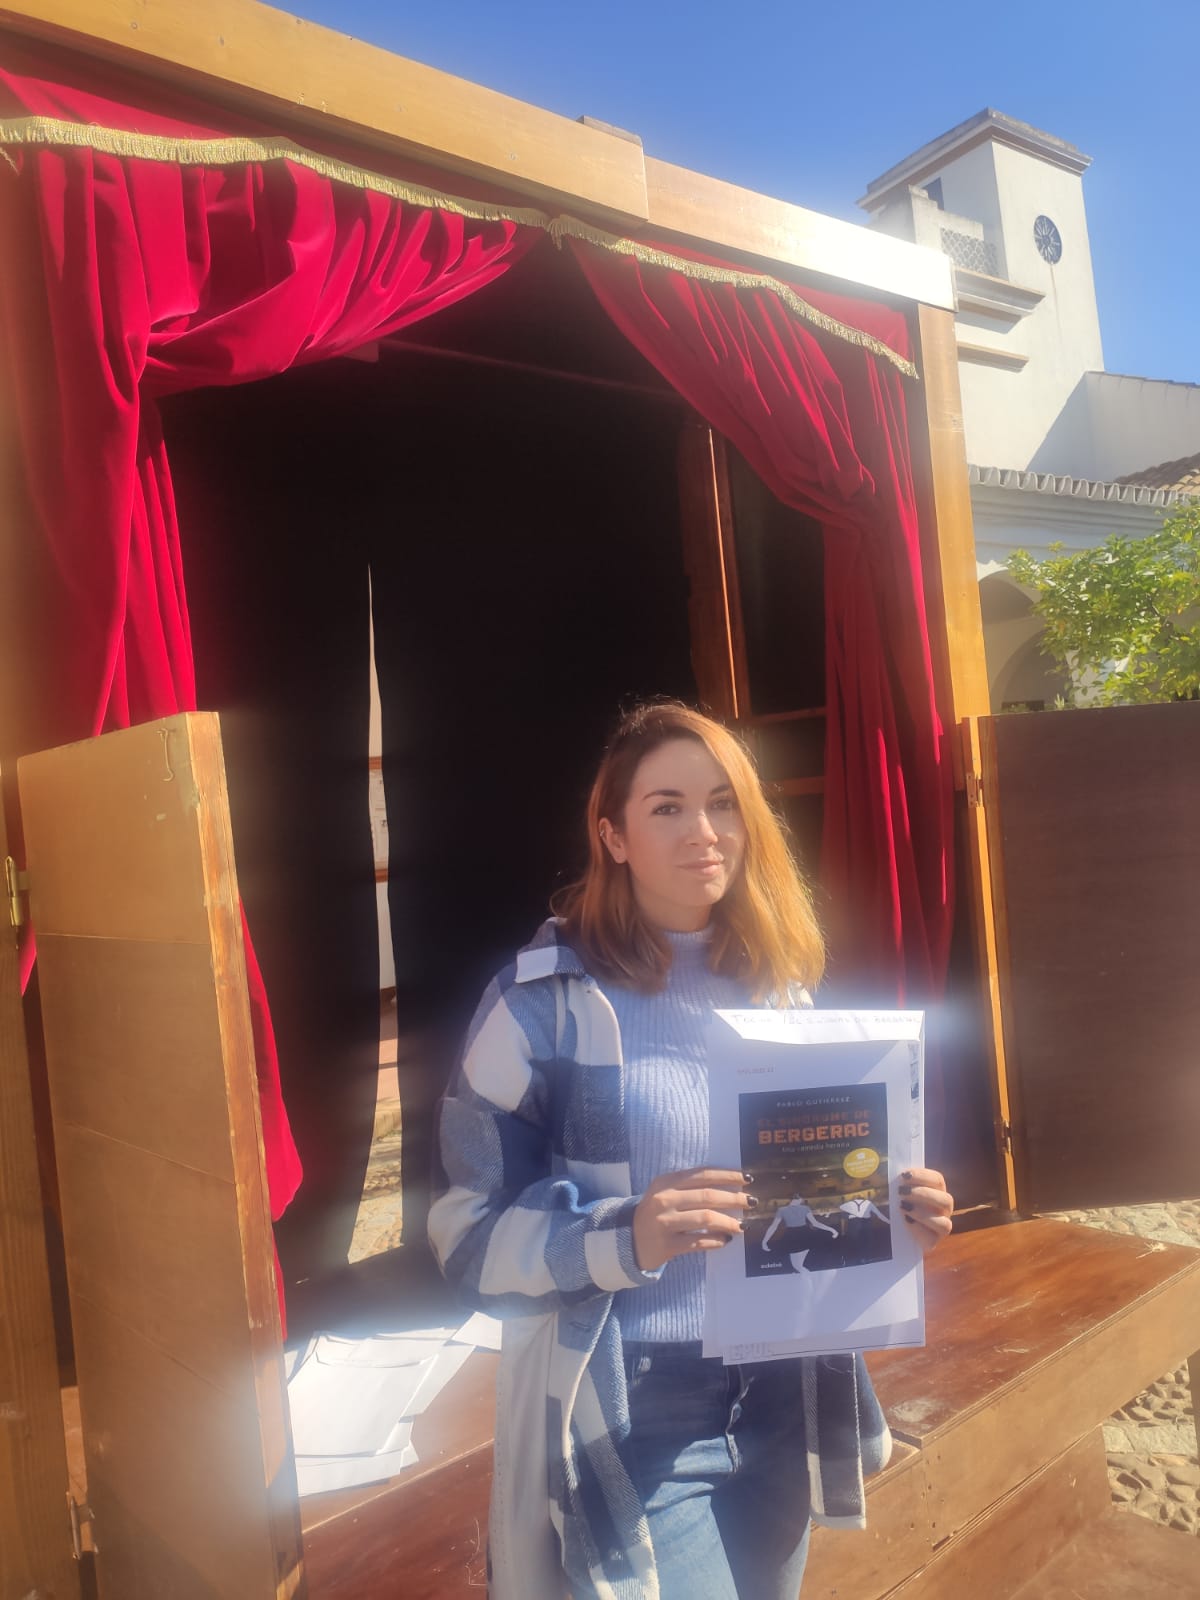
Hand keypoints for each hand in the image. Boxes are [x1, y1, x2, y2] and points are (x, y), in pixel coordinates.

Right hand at [632, 1167, 752, 1270]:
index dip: (727, 1176)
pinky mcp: (667, 1245)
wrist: (628, 1240)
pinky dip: (715, 1240)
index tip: (747, 1179)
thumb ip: (689, 1187)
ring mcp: (665, 1222)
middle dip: (734, 1198)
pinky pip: (698, 1241)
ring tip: (742, 1225)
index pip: (703, 1174)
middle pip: (708, 1195)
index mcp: (666, 1182)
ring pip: (705, 1218)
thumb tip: (728, 1186)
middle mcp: (664, 1199)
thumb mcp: (665, 1193)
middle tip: (751, 1202)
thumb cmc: (655, 1213)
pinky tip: (725, 1240)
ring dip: (728, 1221)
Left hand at [899, 1168, 953, 1251]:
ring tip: (903, 1207)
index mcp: (936, 1191)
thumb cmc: (892, 1203)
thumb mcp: (893, 1189)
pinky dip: (918, 1228)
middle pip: (946, 1200)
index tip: (904, 1175)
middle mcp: (942, 1209)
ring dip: (922, 1213)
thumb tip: (892, 1171)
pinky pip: (932, 1238)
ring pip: (945, 1223)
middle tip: (902, 1192)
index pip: (937, 1180)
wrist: (886, 1230)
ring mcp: (940, 1227)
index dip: (922, 1176)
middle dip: (924, 1194)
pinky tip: (905, 1221)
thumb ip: (897, 1181)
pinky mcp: (932, 1242)